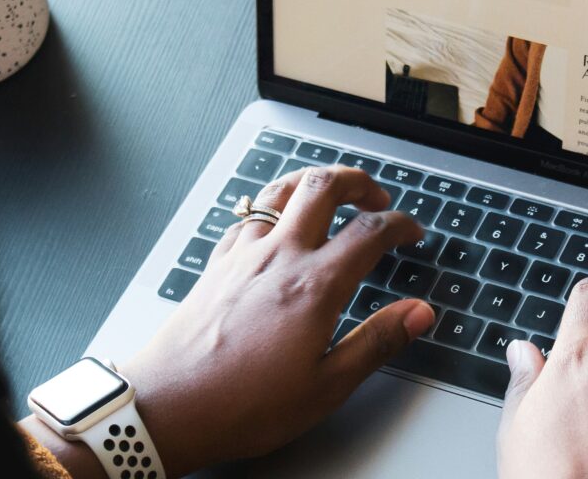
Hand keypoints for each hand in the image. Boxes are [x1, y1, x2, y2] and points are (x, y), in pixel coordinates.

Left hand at [120, 166, 435, 476]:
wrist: (169, 406)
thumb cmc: (243, 404)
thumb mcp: (326, 386)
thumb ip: (376, 342)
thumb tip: (418, 314)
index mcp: (314, 286)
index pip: (369, 232)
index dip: (399, 224)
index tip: (411, 232)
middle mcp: (278, 257)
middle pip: (323, 187)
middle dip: (357, 180)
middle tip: (375, 195)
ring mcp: (242, 256)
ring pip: (279, 191)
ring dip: (311, 182)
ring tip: (329, 193)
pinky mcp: (216, 265)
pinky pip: (246, 217)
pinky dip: (270, 208)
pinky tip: (273, 224)